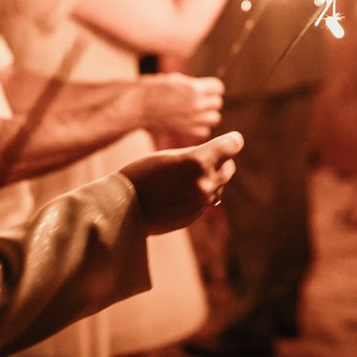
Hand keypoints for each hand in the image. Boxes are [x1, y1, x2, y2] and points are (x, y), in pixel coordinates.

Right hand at [122, 131, 242, 233]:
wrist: (124, 207)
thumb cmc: (143, 173)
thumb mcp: (170, 155)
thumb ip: (197, 156)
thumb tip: (217, 159)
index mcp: (198, 161)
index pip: (231, 147)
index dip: (232, 141)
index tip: (232, 140)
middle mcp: (204, 183)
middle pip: (229, 167)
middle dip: (220, 161)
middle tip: (203, 157)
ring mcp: (201, 202)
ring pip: (220, 185)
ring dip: (211, 178)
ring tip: (186, 176)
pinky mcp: (195, 215)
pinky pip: (206, 200)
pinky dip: (200, 194)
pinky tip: (179, 192)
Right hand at [136, 73, 223, 141]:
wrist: (138, 106)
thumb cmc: (154, 89)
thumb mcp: (176, 79)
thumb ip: (194, 85)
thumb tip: (206, 90)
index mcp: (194, 88)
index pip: (218, 88)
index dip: (211, 88)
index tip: (205, 89)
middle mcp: (196, 105)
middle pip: (217, 103)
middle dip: (209, 100)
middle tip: (198, 100)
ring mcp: (192, 120)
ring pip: (214, 118)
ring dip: (207, 115)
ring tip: (196, 112)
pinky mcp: (186, 131)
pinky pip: (205, 131)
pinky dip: (200, 128)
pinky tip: (191, 122)